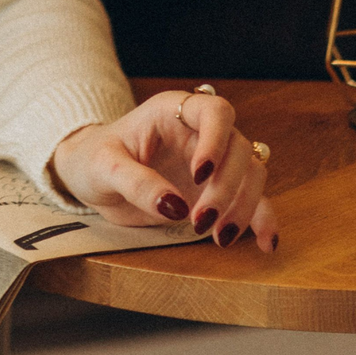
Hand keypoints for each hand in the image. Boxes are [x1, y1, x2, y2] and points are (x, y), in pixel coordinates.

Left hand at [49, 89, 277, 253]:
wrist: (90, 177)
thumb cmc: (93, 160)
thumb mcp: (103, 168)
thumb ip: (135, 183)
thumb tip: (176, 207)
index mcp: (170, 112)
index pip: (214, 111)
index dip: (216, 141)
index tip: (200, 175)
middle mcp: (198, 132)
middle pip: (239, 149)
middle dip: (226, 188)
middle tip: (199, 221)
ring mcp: (214, 161)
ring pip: (253, 174)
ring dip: (244, 207)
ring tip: (217, 236)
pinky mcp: (219, 190)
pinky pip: (255, 199)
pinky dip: (263, 219)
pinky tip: (265, 242)